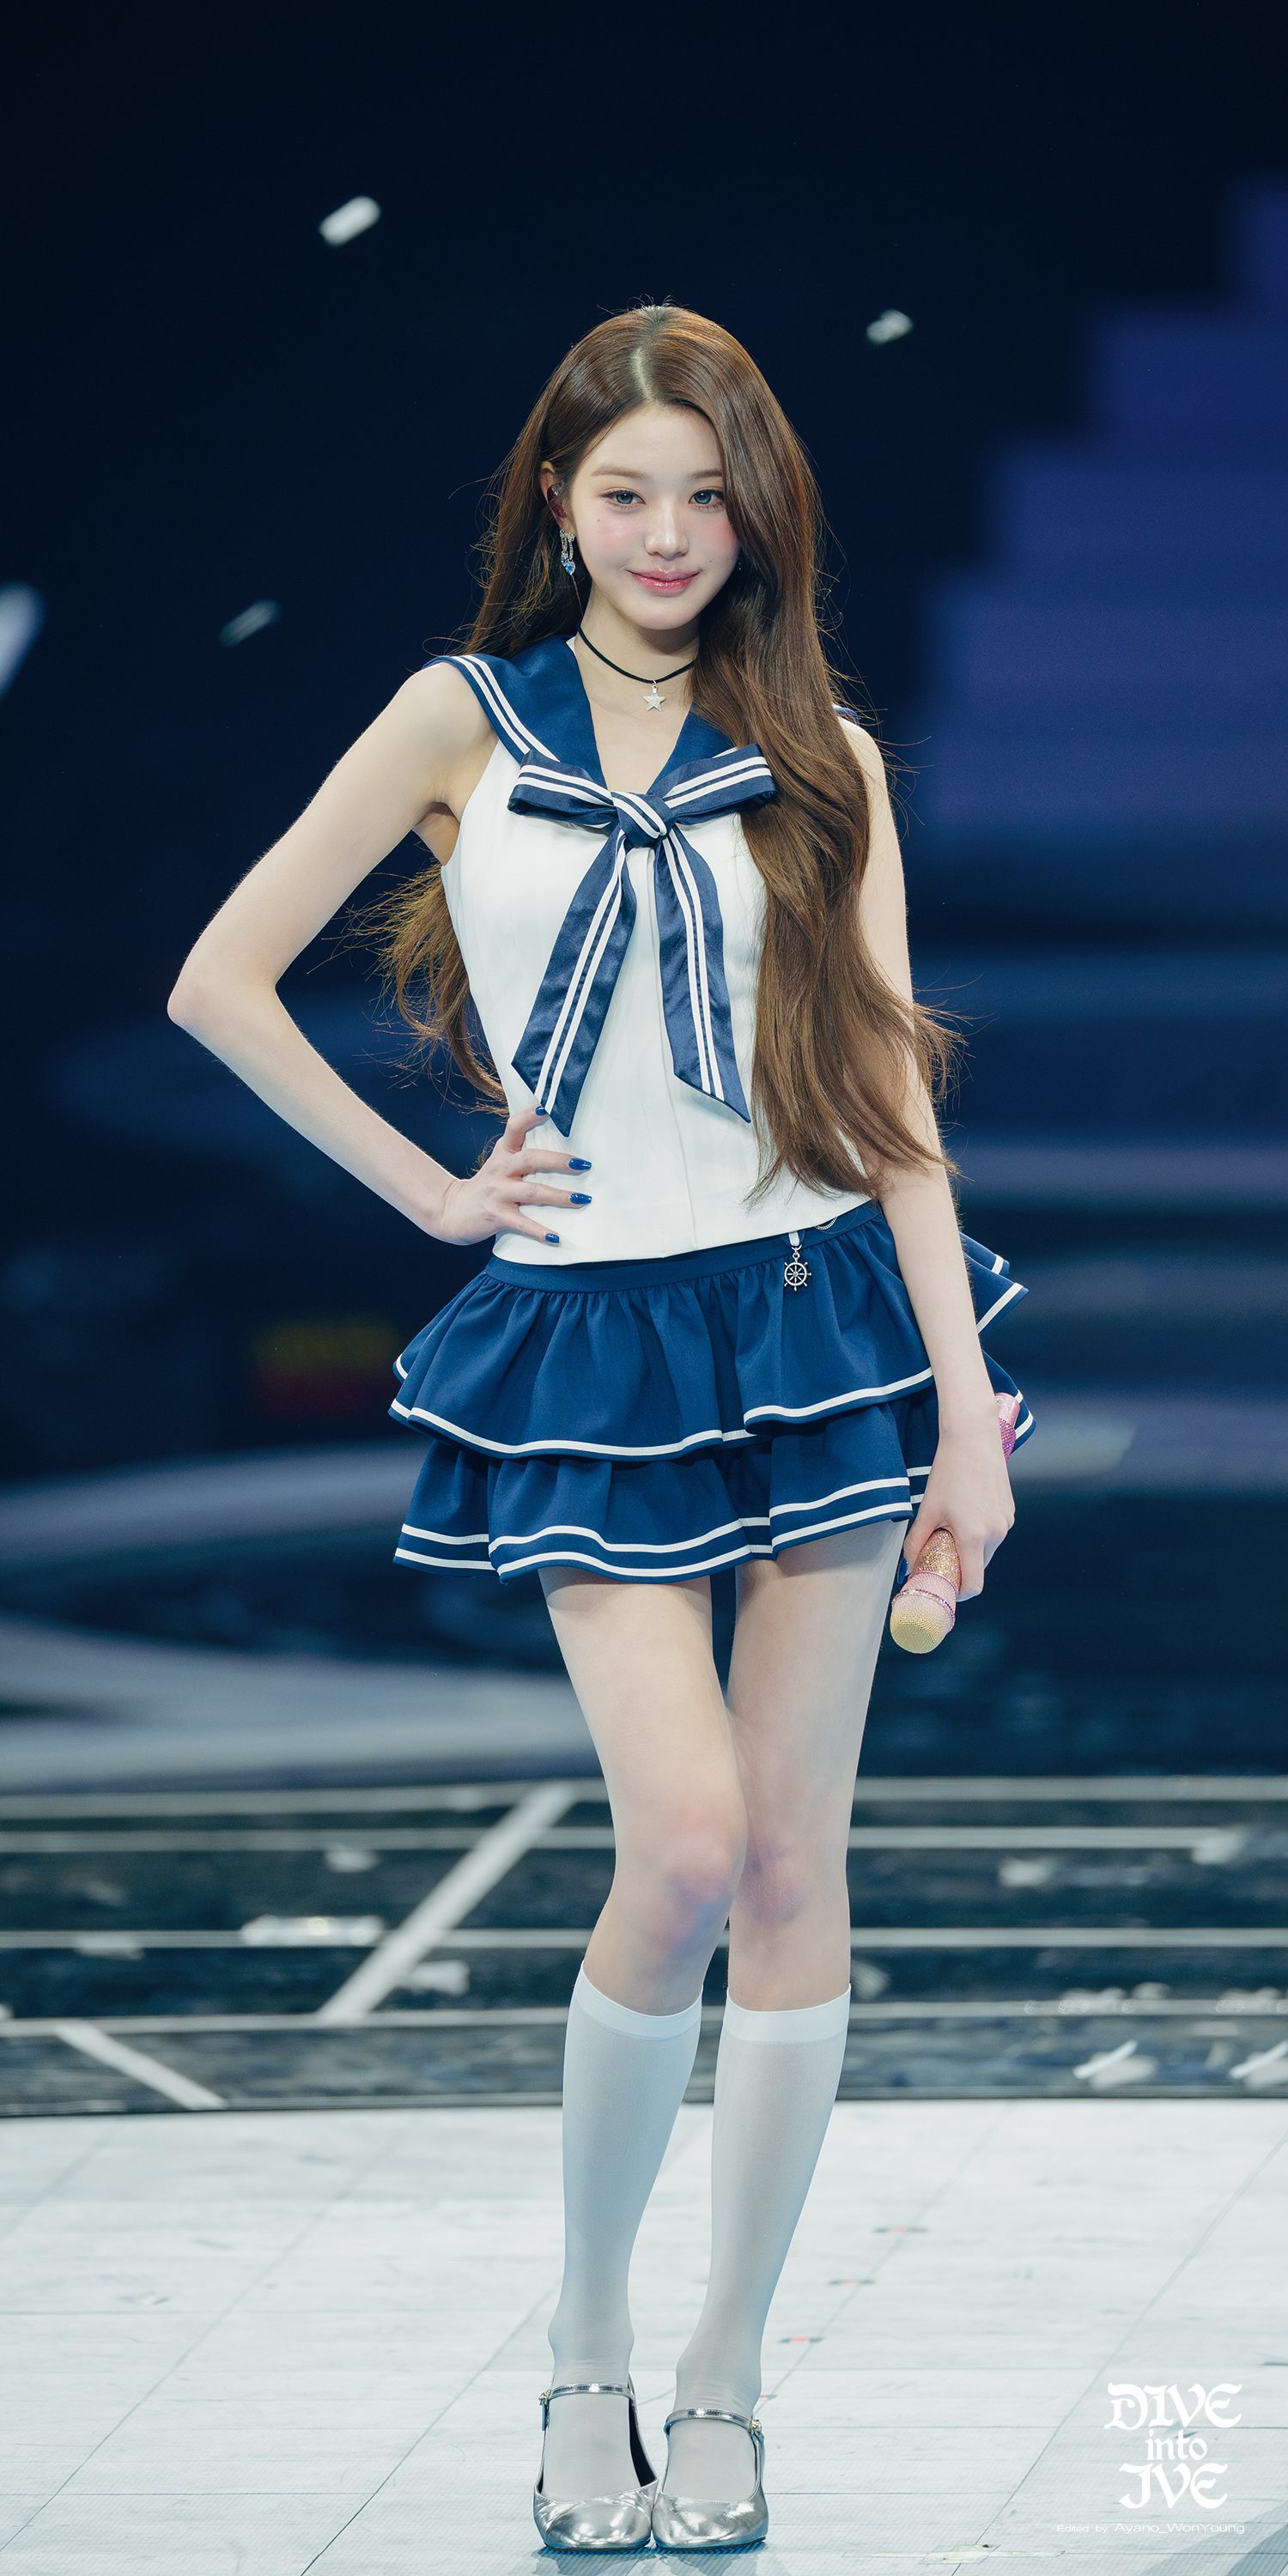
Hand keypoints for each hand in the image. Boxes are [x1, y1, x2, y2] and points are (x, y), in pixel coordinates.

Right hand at [431, 1106, 588, 1246]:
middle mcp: (500, 1170)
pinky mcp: (496, 1216)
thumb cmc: (487, 1187)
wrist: (452, 1211)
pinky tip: (556, 1237)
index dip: (529, 1116)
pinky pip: (522, 1224)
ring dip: (559, 1196)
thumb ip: (523, 1155)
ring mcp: (497, 1193)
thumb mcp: (500, 1164)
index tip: (547, 1108)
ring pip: (532, 1192)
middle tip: (583, 1164)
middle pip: (531, 1159)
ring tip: (582, 1199)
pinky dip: (540, 1231)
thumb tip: (564, 1151)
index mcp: (503, 1153)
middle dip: (559, 1161)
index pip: (514, 1127)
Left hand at [901, 1402, 1014, 1600]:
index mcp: (973, 1537)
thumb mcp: (927, 1510)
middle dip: (961, 1569)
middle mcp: (995, 1534)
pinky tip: (966, 1514)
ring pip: (987, 1552)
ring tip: (952, 1529)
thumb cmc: (948, 1473)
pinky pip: (994, 1535)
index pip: (973, 1584)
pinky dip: (980, 1535)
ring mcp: (1005, 1523)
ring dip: (970, 1550)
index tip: (945, 1588)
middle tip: (940, 1557)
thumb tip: (906, 1567)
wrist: (973, 1439)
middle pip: (979, 1569)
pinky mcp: (1009, 1513)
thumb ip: (916, 1542)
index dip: (959, 1593)